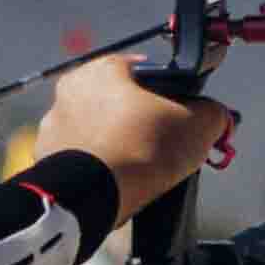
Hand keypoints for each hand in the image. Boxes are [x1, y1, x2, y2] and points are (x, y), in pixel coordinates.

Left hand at [37, 55, 231, 216]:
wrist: (90, 196)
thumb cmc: (142, 148)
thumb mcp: (199, 124)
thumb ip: (214, 113)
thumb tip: (219, 116)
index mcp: (102, 69)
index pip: (144, 72)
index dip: (168, 95)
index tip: (179, 117)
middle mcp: (70, 91)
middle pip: (119, 103)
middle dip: (141, 123)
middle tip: (163, 148)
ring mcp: (53, 126)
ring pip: (98, 132)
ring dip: (117, 146)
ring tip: (139, 170)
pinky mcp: (46, 160)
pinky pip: (80, 159)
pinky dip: (97, 168)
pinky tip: (117, 182)